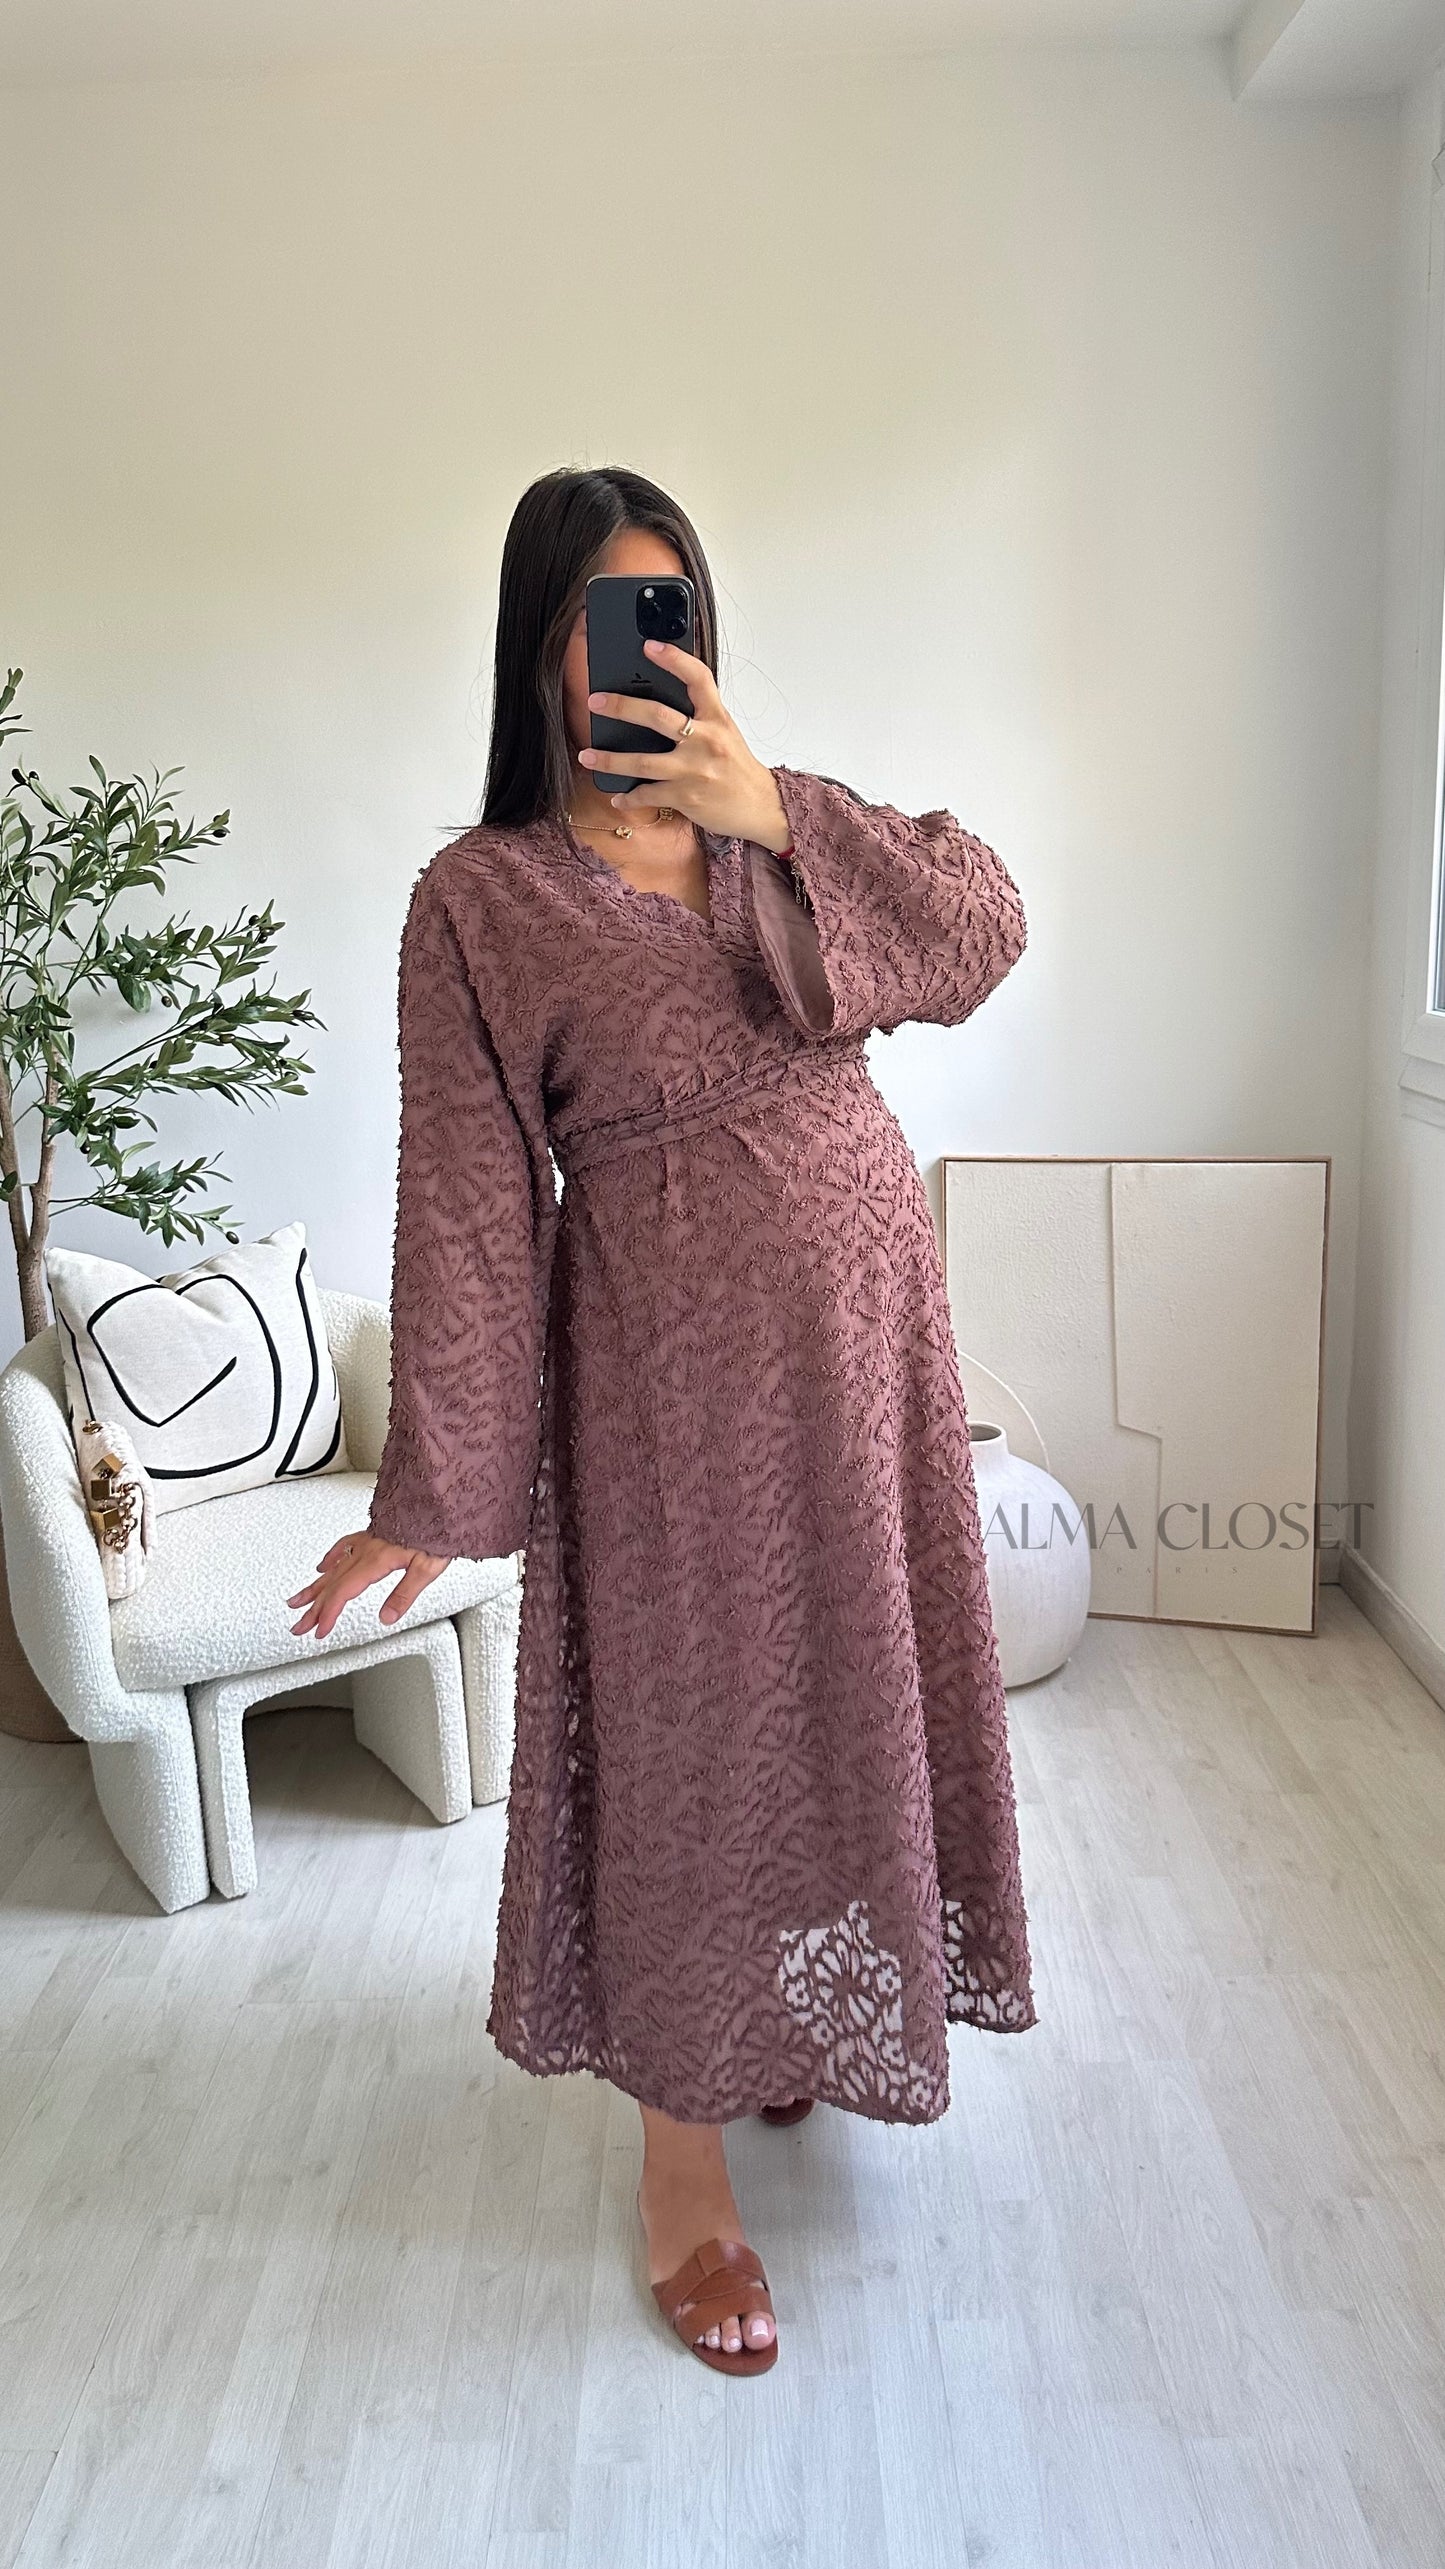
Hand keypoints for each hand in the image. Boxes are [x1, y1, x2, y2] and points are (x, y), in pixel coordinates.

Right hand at [286, 1529, 451, 1643]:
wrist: (437, 1501)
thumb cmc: (436, 1531)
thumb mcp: (427, 1568)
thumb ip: (404, 1594)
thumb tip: (386, 1618)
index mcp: (376, 1560)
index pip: (343, 1593)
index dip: (328, 1613)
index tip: (319, 1630)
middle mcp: (366, 1550)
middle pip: (332, 1585)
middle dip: (313, 1608)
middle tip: (299, 1627)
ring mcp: (366, 1541)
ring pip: (333, 1568)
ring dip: (313, 1588)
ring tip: (296, 1601)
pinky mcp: (371, 1534)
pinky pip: (343, 1547)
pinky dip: (330, 1558)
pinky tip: (323, 1566)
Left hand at [578, 639, 792, 850]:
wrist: (761, 807)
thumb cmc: (738, 769)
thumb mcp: (725, 733)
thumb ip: (699, 717)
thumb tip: (658, 702)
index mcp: (717, 719)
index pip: (698, 679)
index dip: (674, 659)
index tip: (649, 646)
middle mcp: (706, 741)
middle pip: (658, 717)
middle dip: (622, 707)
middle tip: (595, 701)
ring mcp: (694, 770)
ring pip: (643, 762)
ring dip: (610, 760)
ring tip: (587, 756)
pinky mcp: (686, 797)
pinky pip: (648, 794)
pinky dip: (630, 796)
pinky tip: (618, 796)